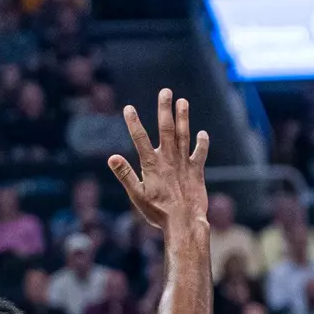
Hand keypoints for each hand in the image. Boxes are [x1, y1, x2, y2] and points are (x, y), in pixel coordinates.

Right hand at [107, 88, 208, 231]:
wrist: (184, 221)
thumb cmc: (157, 211)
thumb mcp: (136, 195)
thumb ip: (125, 175)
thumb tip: (112, 157)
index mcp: (151, 164)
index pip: (139, 139)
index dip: (133, 123)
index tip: (128, 108)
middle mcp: (168, 159)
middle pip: (166, 129)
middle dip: (165, 109)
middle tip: (165, 91)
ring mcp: (183, 163)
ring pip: (183, 135)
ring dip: (183, 118)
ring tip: (182, 101)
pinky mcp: (196, 171)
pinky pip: (199, 153)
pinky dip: (201, 143)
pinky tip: (202, 133)